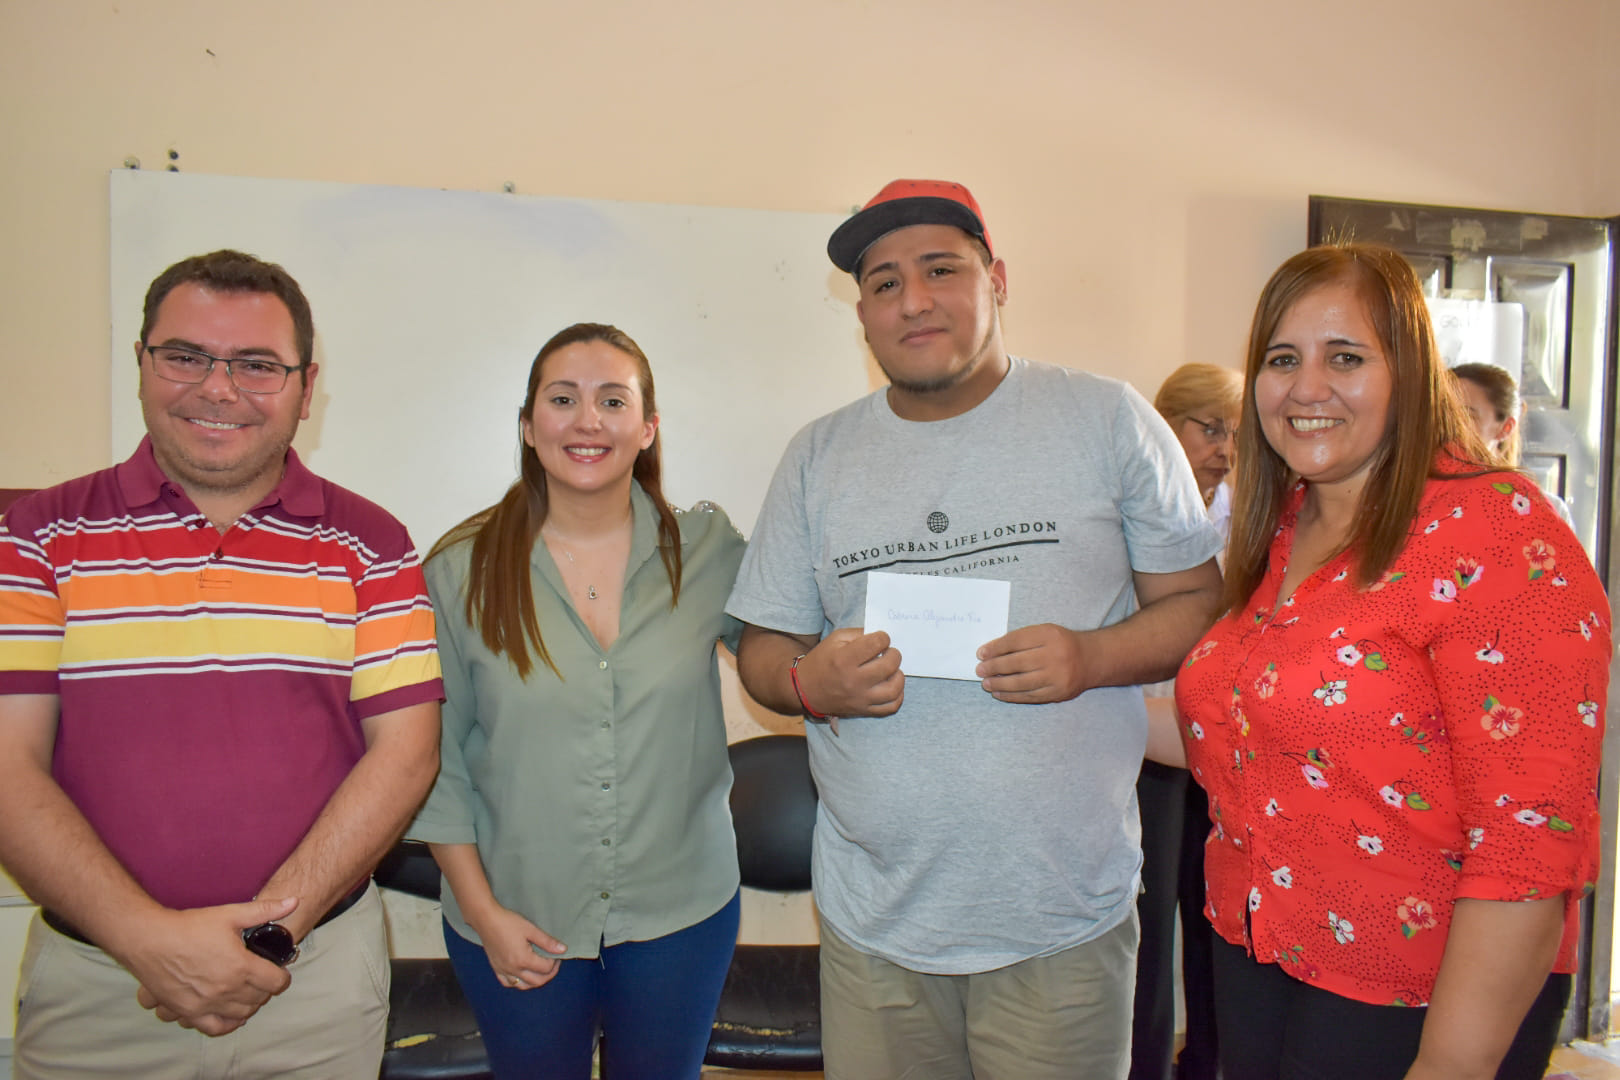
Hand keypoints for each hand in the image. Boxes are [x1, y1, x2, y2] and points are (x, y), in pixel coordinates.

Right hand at [124, 896, 297, 1035]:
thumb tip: (294, 901)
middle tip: (260, 977)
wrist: (150, 940)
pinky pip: (215, 1028)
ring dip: (249, 1005)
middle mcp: (227, 989)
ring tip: (246, 992)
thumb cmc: (190, 926)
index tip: (277, 970)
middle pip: (260, 998)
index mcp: (242, 967)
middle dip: (265, 988)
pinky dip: (228, 1024)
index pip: (276, 982)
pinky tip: (231, 1015)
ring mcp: (208, 1004)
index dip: (281, 976)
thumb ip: (265, 911)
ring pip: (242, 1014)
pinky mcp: (189, 1012)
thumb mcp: (230, 914)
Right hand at [470, 904, 567, 989]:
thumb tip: (563, 950)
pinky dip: (517, 982)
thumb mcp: (531, 930)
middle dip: (549, 974)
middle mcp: (513, 969)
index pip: (545, 968)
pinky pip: (508, 983)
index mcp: (523, 960)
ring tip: (540, 971)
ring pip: (522, 986)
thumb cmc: (508, 922)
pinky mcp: (496, 968)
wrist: (486, 920)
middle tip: (553, 964)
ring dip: (534, 981)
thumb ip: (547, 942)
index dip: (555, 962)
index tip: (557, 954)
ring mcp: (503, 970)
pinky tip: (522, 975)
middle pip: (537, 981)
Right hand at [798, 628, 903, 717]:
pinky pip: (890, 707)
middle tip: (889, 652)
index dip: (883, 637)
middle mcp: (853, 681)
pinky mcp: (864, 711)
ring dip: (898, 675)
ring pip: (893, 689)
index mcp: (844, 659)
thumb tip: (881, 637)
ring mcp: (860, 699)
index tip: (881, 639)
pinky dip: (898, 696)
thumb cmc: (821, 661)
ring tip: (892, 670)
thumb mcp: (834, 640)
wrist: (805, 690)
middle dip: (894, 654)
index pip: (876, 644)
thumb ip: (858, 634)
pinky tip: (892, 686)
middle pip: (888, 665)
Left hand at [976, 624, 1089, 702]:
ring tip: (986, 683)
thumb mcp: (1044, 632)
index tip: (981, 653)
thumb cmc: (1061, 644)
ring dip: (999, 683)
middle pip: (1016, 662)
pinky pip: (1029, 696)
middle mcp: (1054, 656)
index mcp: (1049, 636)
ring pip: (1021, 682)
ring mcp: (1057, 676)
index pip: (1015, 641)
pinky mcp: (1057, 693)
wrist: (1091, 660)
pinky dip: (1011, 696)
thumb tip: (989, 651)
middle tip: (979, 670)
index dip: (995, 648)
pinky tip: (999, 693)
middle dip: (994, 667)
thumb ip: (1019, 639)